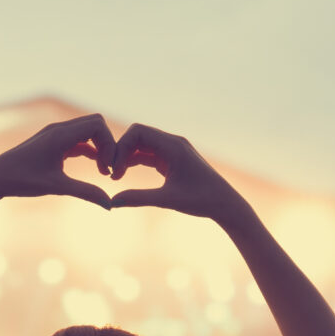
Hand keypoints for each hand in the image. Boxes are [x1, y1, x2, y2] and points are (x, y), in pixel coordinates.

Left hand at [0, 114, 114, 208]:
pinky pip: (78, 140)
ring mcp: (55, 134)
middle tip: (108, 168)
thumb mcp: (57, 187)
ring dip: (99, 148)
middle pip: (95, 124)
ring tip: (103, 172)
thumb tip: (109, 205)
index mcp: (60, 134)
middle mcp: (58, 129)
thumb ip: (85, 193)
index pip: (98, 125)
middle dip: (107, 144)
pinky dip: (89, 151)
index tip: (108, 168)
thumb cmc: (22, 180)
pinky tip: (93, 169)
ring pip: (87, 132)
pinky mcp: (52, 142)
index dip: (109, 144)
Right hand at [109, 123, 246, 221]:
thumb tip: (112, 202)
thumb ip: (138, 198)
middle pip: (137, 135)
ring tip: (115, 177)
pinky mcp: (172, 159)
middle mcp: (173, 143)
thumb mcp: (167, 200)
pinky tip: (124, 176)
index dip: (120, 146)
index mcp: (173, 146)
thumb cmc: (201, 200)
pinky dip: (134, 162)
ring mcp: (172, 150)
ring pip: (141, 145)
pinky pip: (148, 154)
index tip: (113, 169)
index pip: (137, 132)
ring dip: (126, 157)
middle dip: (120, 151)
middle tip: (111, 174)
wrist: (224, 204)